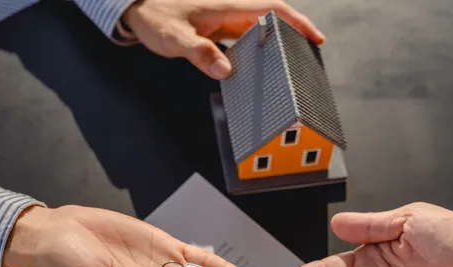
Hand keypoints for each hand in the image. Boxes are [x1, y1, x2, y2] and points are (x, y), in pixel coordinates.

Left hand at [123, 0, 324, 79]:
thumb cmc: (155, 18)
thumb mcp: (175, 38)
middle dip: (297, 33)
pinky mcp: (219, 29)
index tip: (315, 38)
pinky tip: (260, 65)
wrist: (138, 9)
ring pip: (262, 28)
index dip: (298, 22)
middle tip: (312, 54)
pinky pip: (247, 36)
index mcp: (228, 8)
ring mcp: (226, 20)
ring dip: (280, 41)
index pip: (273, 9)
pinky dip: (260, 48)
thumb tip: (226, 71)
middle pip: (274, 18)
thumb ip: (200, 53)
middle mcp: (231, 11)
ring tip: (293, 62)